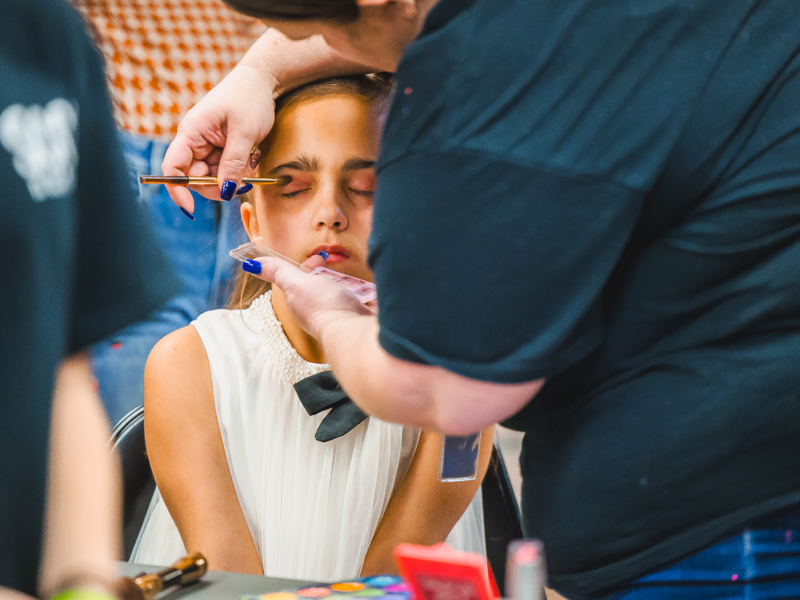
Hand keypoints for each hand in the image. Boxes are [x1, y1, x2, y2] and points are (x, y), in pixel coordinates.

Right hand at [161, 63, 277, 212]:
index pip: (173, 168)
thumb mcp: (244, 134)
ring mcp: (208, 145)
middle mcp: (195, 140)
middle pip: (195, 178)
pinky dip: (239, 170)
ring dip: (233, 177)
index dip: (178, 190)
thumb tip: (224, 192)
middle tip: (243, 182)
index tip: (191, 209)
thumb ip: (233, 164)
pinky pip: (226, 169)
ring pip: (214, 176)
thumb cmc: (250, 99)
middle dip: (218, 185)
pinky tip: (252, 157)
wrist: (262, 80)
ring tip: (252, 162)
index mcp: (191, 133)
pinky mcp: (221, 148)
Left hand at [248, 255, 374, 338]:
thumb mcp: (296, 283)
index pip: (301, 280)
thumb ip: (278, 272)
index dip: (309, 266)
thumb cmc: (325, 308)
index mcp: (302, 301)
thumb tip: (250, 264)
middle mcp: (319, 310)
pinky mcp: (358, 318)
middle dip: (327, 275)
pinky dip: (364, 296)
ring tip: (353, 278)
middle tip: (336, 266)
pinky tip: (370, 292)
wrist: (354, 331)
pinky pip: (361, 304)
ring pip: (341, 296)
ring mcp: (339, 315)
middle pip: (321, 287)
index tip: (320, 258)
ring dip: (346, 285)